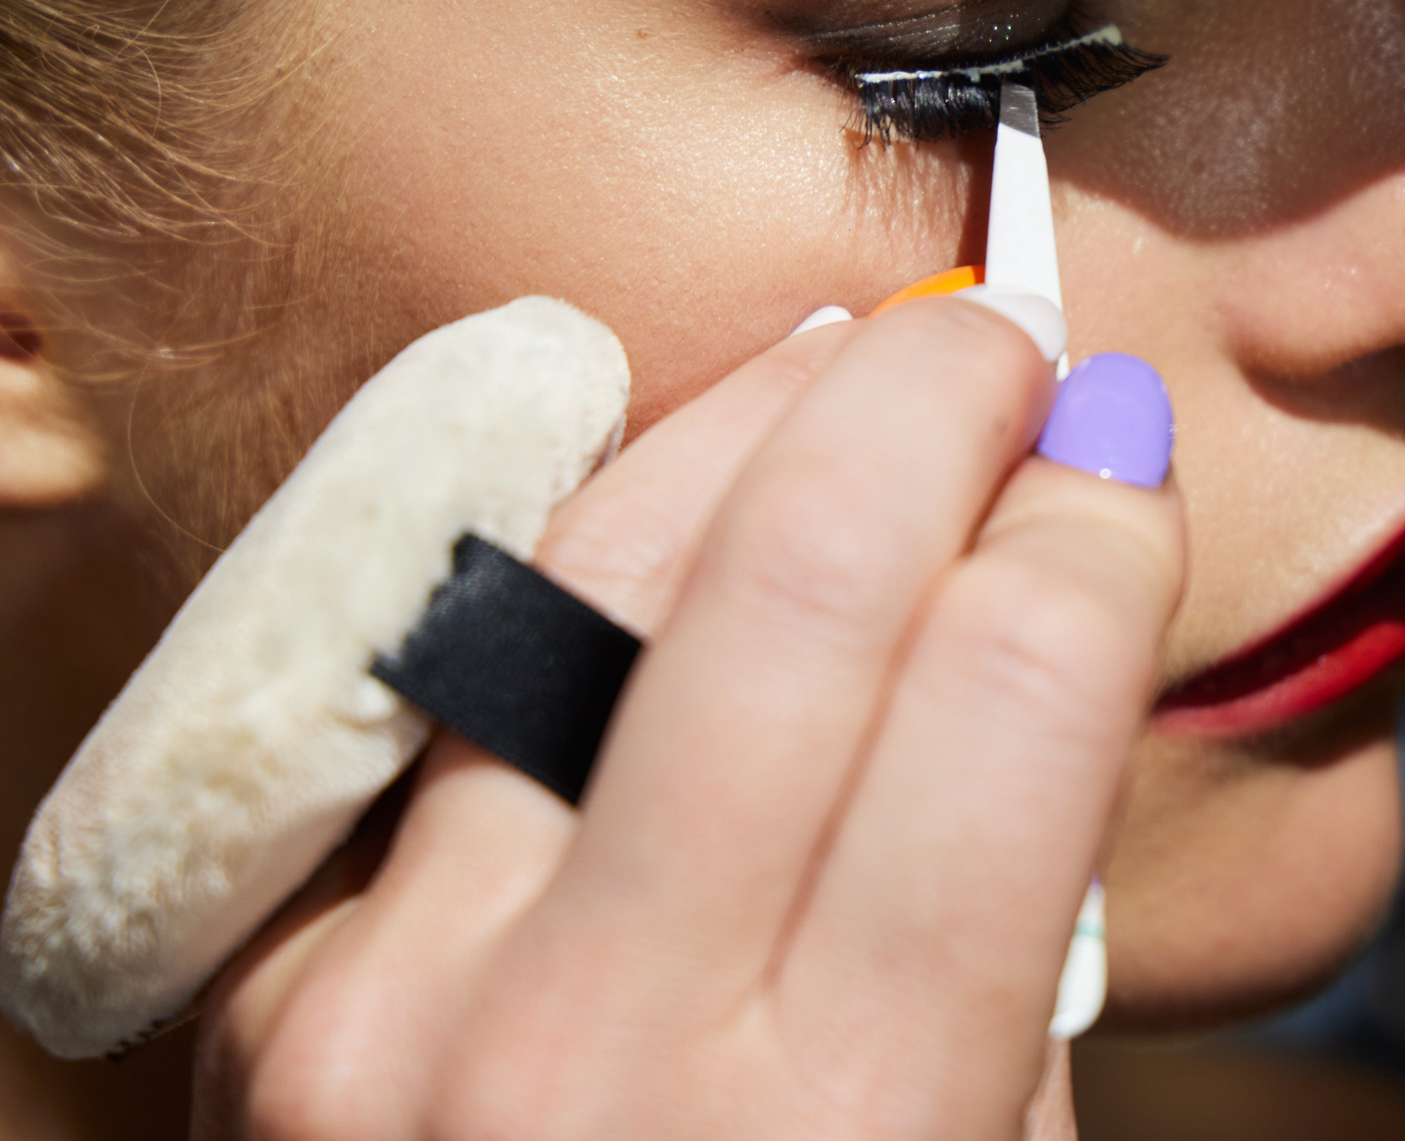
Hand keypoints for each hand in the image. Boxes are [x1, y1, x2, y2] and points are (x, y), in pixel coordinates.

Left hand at [192, 300, 1183, 1140]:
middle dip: (934, 407)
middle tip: (1009, 343)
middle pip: (800, 587)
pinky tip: (675, 474)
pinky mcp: (280, 975)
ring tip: (859, 354)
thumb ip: (998, 942)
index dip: (1095, 536)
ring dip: (751, 419)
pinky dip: (577, 547)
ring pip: (591, 577)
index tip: (1124, 468)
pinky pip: (449, 682)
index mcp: (847, 1135)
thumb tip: (1018, 638)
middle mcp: (598, 1054)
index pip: (1008, 704)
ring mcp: (398, 1001)